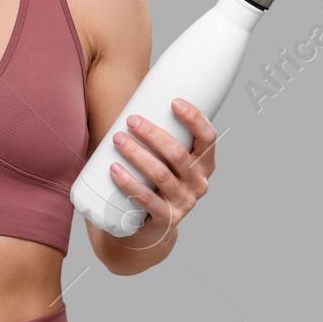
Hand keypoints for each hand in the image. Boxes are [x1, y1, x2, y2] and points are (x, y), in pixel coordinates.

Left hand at [108, 97, 215, 250]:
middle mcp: (198, 184)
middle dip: (153, 134)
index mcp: (203, 164)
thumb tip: (138, 94)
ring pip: (160, 174)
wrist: (146, 227)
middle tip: (131, 121)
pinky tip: (115, 169)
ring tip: (117, 140)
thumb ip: (159, 136)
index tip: (174, 101)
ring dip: (137, 154)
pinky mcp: (165, 220)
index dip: (194, 118)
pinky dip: (129, 182)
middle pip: (178, 154)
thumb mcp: (163, 160)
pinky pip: (147, 199)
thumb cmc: (153, 182)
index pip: (208, 138)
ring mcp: (183, 203)